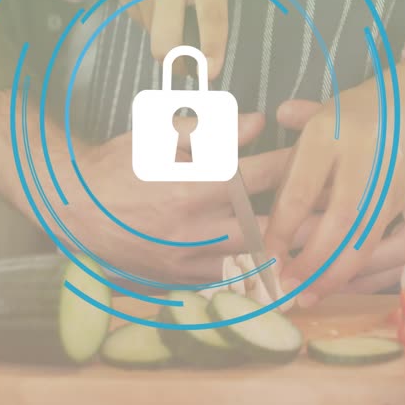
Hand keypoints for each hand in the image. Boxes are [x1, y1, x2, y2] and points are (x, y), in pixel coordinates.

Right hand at [0, 91, 296, 283]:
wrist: (72, 206)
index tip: (316, 160)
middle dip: (302, 218)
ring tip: (315, 243)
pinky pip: (226, 282)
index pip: (261, 174)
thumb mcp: (160, 134)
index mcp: (193, 184)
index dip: (294, 165)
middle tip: (331, 209)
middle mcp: (194, 227)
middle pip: (268, 225)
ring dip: (284, 251)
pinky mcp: (178, 279)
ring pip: (252, 262)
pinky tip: (276, 268)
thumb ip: (214, 129)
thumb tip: (261, 122)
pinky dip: (252, 274)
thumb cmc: (118, 164)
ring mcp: (186, 259)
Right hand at [106, 0, 235, 77]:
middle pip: (165, 38)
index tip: (210, 73)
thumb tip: (206, 43)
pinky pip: (138, 18)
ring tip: (173, 9)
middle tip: (185, 68)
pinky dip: (150, 15)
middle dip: (174, 63)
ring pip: (152, 32)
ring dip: (165, 34)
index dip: (211, 50)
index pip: (211, 17)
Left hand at [266, 49, 404, 304]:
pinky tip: (347, 287)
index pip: (306, 187)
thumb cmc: (388, 115)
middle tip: (284, 284)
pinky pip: (402, 255)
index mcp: (348, 132)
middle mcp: (382, 164)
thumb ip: (310, 113)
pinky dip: (373, 275)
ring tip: (310, 294)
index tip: (264, 253)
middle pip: (342, 220)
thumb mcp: (345, 105)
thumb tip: (279, 114)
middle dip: (310, 260)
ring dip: (339, 275)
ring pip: (374, 243)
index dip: (281, 226)